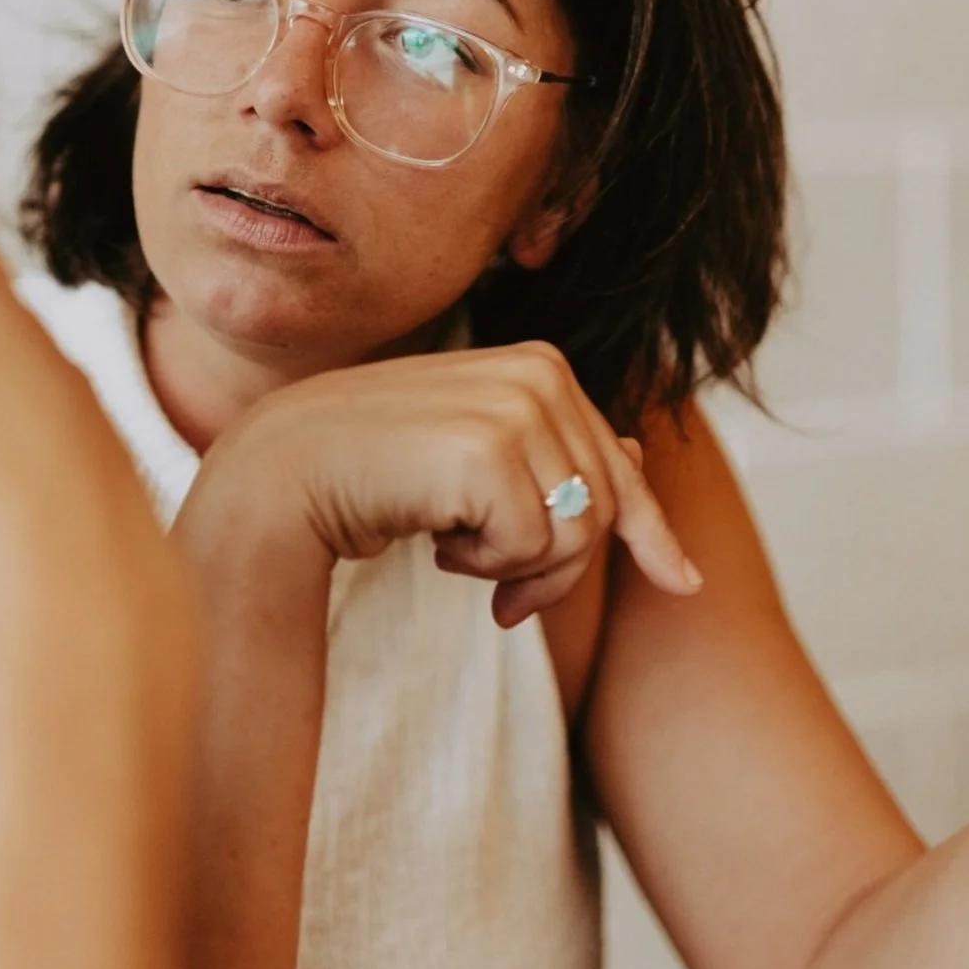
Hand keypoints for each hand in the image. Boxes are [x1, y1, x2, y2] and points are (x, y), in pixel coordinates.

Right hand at [200, 340, 701, 626]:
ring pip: (576, 536)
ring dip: (515, 570)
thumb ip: (550, 454)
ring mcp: (517, 407)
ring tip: (454, 555)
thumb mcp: (475, 457)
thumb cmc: (377, 470)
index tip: (684, 583)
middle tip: (502, 600)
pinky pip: (531, 546)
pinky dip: (485, 564)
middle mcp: (540, 374)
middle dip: (557, 572)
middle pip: (605, 510)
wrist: (285, 474)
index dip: (652, 532)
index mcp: (542, 367)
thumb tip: (638, 457)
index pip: (618, 466)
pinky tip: (434, 543)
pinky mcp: (491, 449)